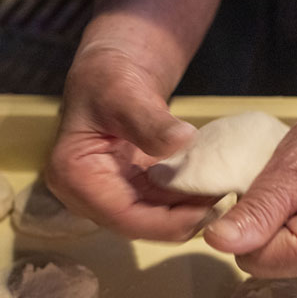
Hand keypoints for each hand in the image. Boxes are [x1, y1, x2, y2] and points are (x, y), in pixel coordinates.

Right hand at [45, 45, 215, 240]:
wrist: (113, 72)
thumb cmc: (108, 79)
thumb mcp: (125, 94)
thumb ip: (150, 122)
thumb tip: (182, 140)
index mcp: (75, 177)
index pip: (123, 216)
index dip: (165, 222)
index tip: (203, 211)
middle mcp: (86, 196)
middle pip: (139, 225)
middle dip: (180, 220)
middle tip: (221, 206)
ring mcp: (108, 196)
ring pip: (152, 221)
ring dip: (186, 213)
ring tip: (221, 195)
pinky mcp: (128, 191)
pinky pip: (159, 207)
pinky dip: (184, 202)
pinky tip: (210, 189)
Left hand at [204, 91, 296, 279]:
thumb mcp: (292, 169)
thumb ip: (256, 211)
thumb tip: (218, 241)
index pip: (254, 259)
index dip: (248, 223)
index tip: (266, 191)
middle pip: (264, 260)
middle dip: (261, 223)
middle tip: (284, 188)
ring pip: (273, 255)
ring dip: (272, 223)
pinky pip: (287, 249)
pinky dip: (285, 224)